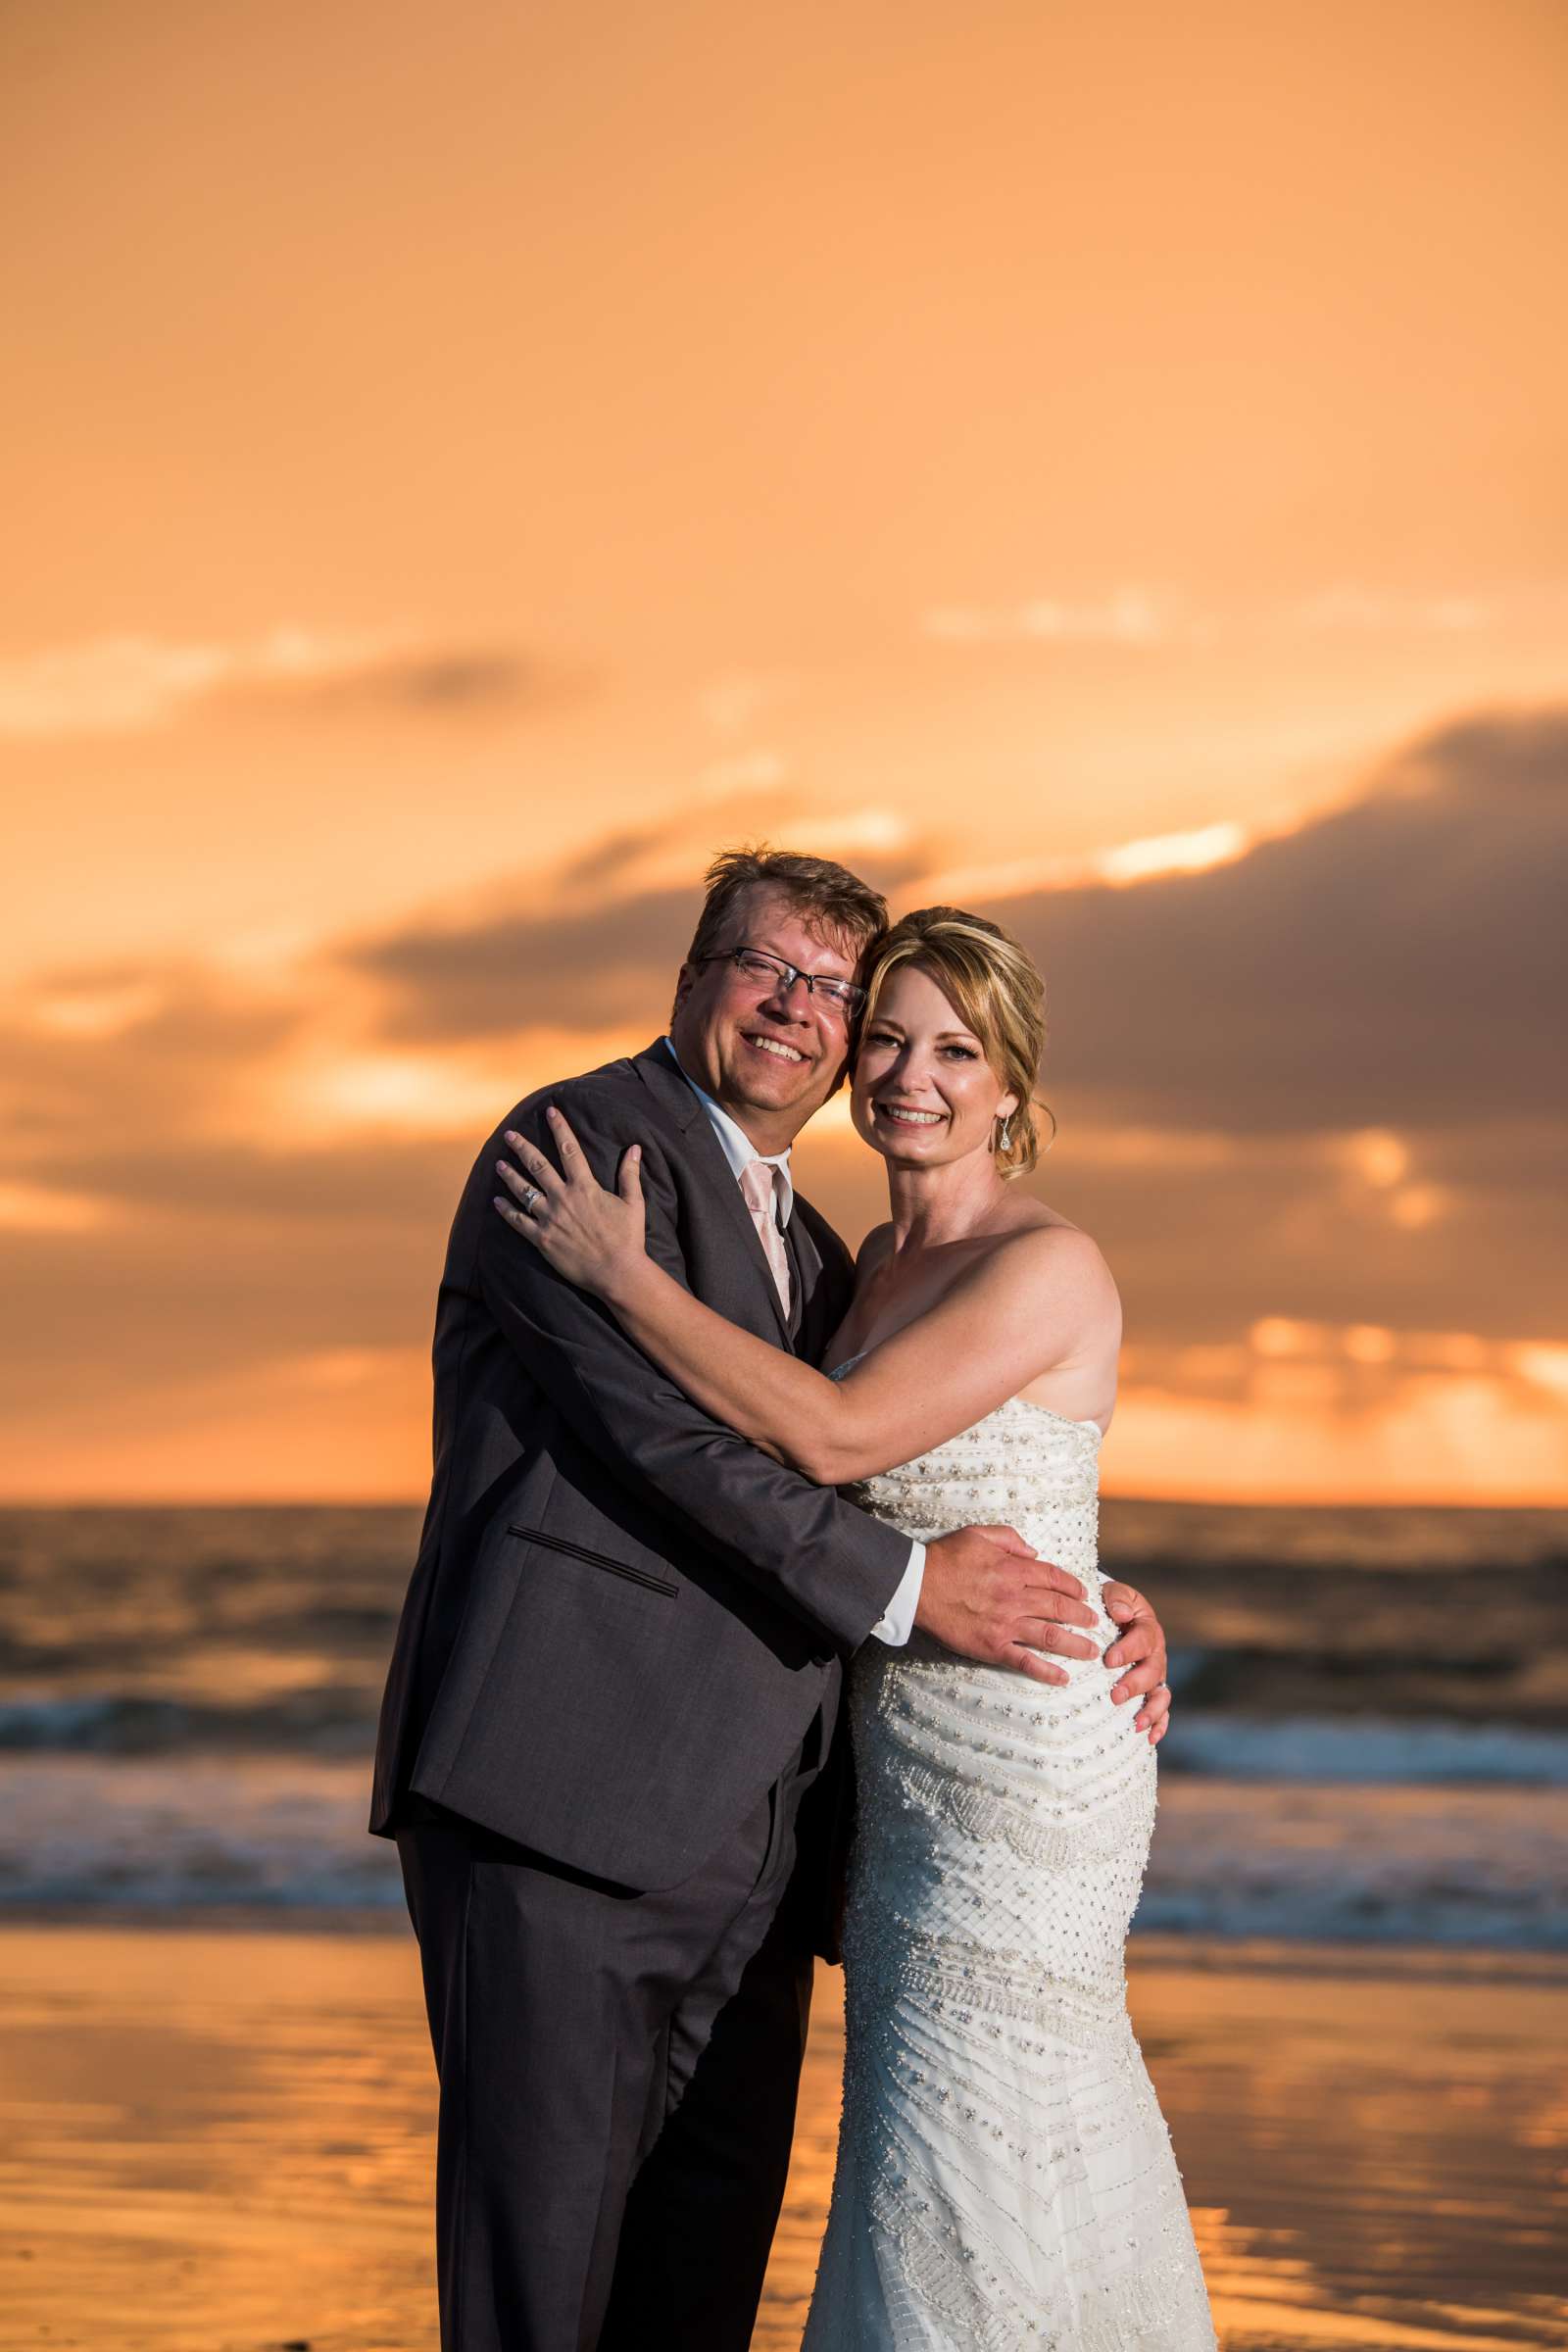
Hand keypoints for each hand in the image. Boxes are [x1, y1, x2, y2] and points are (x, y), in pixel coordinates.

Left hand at [493, 1107, 647, 1299]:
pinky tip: (496, 1201)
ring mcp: (550, 1219)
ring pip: (523, 1191)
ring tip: (498, 1163)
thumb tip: (634, 1148)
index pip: (569, 1149)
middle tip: (509, 1134)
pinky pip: (518, 1221)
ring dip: (509, 1175)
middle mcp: (563, 1198)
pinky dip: (505, 1210)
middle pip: (537, 1165)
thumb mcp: (634, 1203)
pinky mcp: (542, 1239)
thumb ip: (630, 1174)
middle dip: (522, 1147)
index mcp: (585, 1187)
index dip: (559, 1128)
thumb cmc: (628, 1237)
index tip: (550, 1112)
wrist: (617, 1272)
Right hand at [916, 1525, 1096, 1684]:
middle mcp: (1015, 1598)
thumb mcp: (979, 1534)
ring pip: (1050, 1635)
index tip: (1085, 1593)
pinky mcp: (992, 1646)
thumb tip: (1034, 1552)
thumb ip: (1010, 1539)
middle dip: (1082, 1615)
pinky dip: (1046, 1671)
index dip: (1074, 1586)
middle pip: (1059, 1607)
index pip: (1054, 1578)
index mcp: (1013, 1570)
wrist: (916, 1585)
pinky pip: (1024, 1661)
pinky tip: (1062, 1678)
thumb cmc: (945, 1558)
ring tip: (1091, 1651)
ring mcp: (1005, 1624)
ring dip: (1075, 1644)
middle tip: (1095, 1622)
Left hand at [1102, 1582, 1171, 1746]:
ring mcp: (1156, 1675)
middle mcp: (1156, 1653)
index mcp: (1147, 1627)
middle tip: (1115, 1695)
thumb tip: (1120, 1613)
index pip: (1142, 1639)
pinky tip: (1149, 1738)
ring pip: (1161, 1695)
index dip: (1128, 1651)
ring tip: (1136, 1723)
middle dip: (1135, 1685)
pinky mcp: (1152, 1691)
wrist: (1113, 1615)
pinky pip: (1162, 1711)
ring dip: (1151, 1710)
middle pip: (1153, 1671)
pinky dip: (1159, 1725)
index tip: (1109, 1661)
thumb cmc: (1109, 1604)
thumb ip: (1116, 1599)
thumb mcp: (1111, 1593)